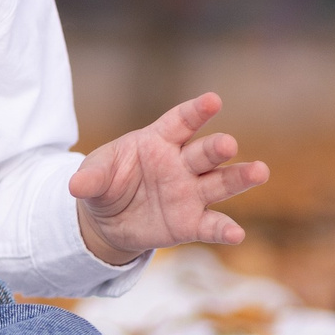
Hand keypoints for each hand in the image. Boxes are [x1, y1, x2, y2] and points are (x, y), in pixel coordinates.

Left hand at [68, 92, 268, 265]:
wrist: (107, 221)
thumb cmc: (106, 184)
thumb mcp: (94, 177)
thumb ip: (91, 178)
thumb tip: (75, 185)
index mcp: (158, 141)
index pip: (181, 121)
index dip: (196, 111)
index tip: (213, 100)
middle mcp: (181, 164)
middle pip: (204, 152)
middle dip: (216, 148)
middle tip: (228, 144)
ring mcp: (190, 193)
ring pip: (220, 183)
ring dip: (239, 177)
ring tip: (259, 171)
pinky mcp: (190, 222)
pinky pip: (210, 225)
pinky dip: (224, 230)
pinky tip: (237, 235)